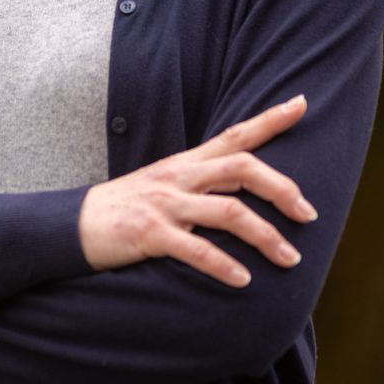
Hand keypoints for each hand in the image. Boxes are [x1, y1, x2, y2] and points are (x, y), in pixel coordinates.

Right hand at [78, 94, 317, 287]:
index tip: (301, 103)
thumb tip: (243, 189)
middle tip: (309, 214)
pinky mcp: (150, 234)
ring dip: (266, 237)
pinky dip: (224, 266)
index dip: (269, 119)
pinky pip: (196, 249)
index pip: (234, 134)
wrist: (74, 224)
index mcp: (186, 163)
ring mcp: (165, 204)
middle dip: (282, 189)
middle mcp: (179, 177)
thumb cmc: (126, 207)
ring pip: (229, 212)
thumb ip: (200, 181)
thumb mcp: (164, 183)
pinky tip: (243, 281)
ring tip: (290, 259)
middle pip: (242, 168)